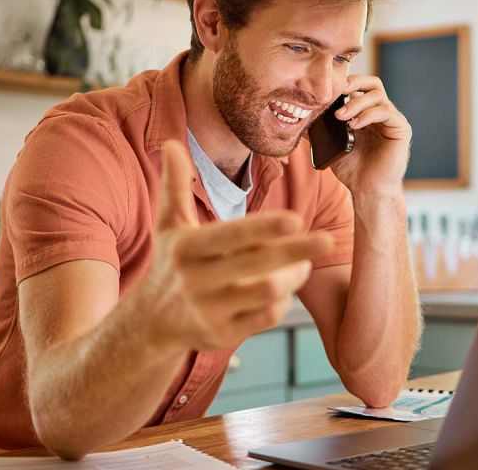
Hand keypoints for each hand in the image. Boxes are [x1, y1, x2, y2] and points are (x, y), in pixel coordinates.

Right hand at [139, 140, 333, 350]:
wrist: (149, 322)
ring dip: (293, 277)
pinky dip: (283, 302)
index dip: (264, 228)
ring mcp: (209, 310)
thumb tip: (171, 142)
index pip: (230, 236)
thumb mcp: (168, 225)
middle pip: (258, 265)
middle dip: (297, 252)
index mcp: (186, 248)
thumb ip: (175, 185)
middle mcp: (195, 280)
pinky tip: (286, 288)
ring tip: (305, 263)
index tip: (296, 219)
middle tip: (327, 240)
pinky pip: (265, 318)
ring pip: (267, 293)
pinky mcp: (222, 335)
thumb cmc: (170, 264)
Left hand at [328, 75, 410, 196]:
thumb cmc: (353, 171)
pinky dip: (368, 114)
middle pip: (372, 83)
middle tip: (337, 93)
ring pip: (377, 96)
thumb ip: (320, 131)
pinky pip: (386, 112)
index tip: (328, 88)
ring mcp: (391, 120)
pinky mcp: (401, 129)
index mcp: (365, 114)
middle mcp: (380, 113)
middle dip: (354, 83)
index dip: (346, 82)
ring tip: (340, 117)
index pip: (359, 87)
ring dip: (356, 103)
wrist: (368, 191)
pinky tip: (354, 125)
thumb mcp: (331, 146)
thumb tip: (300, 119)